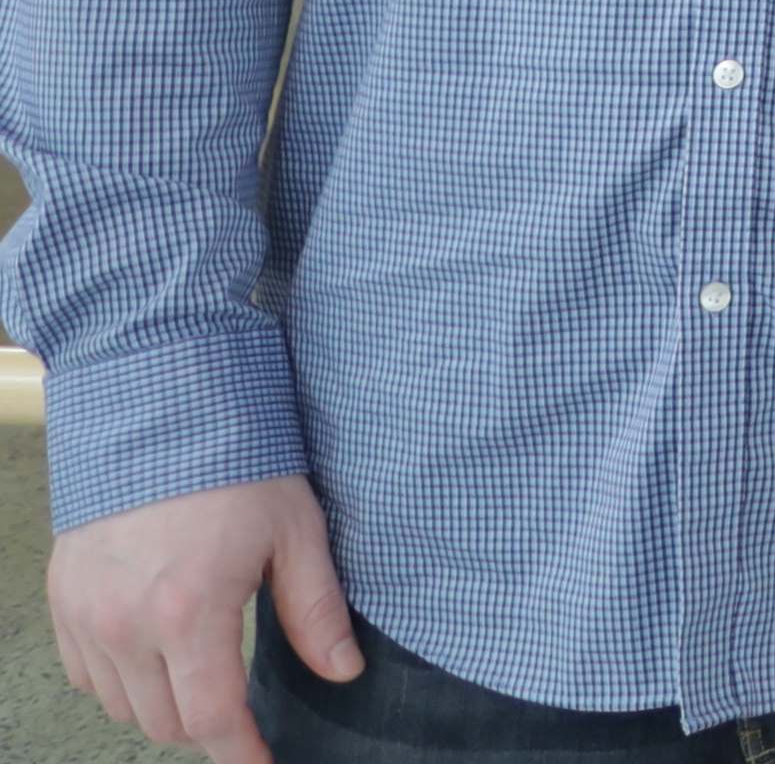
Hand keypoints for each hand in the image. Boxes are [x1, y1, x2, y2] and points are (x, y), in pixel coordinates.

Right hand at [49, 474, 359, 763]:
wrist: (160, 412)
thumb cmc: (239, 467)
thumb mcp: (296, 533)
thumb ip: (315, 610)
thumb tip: (343, 671)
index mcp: (189, 613)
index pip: (212, 718)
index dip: (240, 753)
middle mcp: (126, 625)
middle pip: (164, 723)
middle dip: (207, 729)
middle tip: (240, 711)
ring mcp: (86, 615)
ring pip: (121, 706)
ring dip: (162, 707)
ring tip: (202, 678)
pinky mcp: (63, 600)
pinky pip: (86, 674)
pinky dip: (119, 681)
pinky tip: (154, 656)